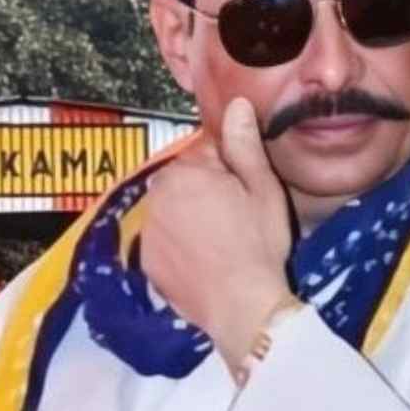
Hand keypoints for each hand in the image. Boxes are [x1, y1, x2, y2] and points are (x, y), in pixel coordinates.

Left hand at [140, 97, 292, 368]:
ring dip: (192, 216)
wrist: (242, 307)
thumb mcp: (262, 189)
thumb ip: (244, 144)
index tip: (247, 191)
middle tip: (238, 218)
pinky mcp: (147, 262)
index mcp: (184, 172)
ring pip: (174, 210)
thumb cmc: (258, 244)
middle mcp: (155, 195)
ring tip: (223, 242)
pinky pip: (165, 240)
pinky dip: (180, 245)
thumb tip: (235, 103)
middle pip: (186, 180)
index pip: (207, 152)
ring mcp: (148, 231)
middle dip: (207, 190)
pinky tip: (205, 260)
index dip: (232, 169)